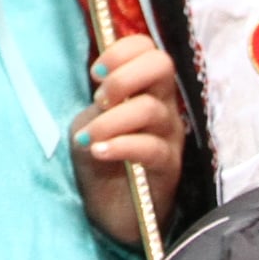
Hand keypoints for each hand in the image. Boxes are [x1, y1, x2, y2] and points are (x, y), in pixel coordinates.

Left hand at [73, 36, 184, 250]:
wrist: (110, 209)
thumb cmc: (101, 158)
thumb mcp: (91, 121)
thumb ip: (100, 100)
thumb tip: (102, 79)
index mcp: (146, 89)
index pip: (149, 49)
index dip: (123, 51)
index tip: (95, 73)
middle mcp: (164, 105)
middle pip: (162, 65)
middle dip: (125, 75)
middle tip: (99, 99)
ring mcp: (169, 136)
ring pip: (151, 109)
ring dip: (112, 119)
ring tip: (89, 137)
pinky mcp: (167, 167)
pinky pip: (150, 148)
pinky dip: (121, 145)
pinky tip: (99, 151)